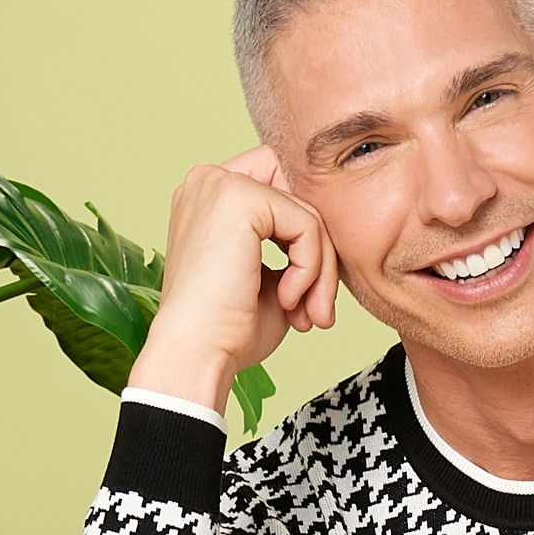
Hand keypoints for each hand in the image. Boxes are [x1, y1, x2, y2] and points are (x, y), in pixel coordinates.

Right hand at [137, 144, 337, 395]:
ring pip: (307, 212)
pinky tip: (289, 300)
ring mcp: (221, 184)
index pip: (280, 187)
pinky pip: (306, 224)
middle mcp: (210, 181)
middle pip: (298, 192)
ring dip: (320, 269)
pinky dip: (310, 268)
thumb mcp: (269, 280)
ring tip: (308, 313)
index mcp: (210, 198)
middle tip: (319, 307)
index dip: (305, 235)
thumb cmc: (228, 330)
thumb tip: (335, 240)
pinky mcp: (240, 198)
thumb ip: (294, 248)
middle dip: (319, 251)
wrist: (198, 353)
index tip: (308, 291)